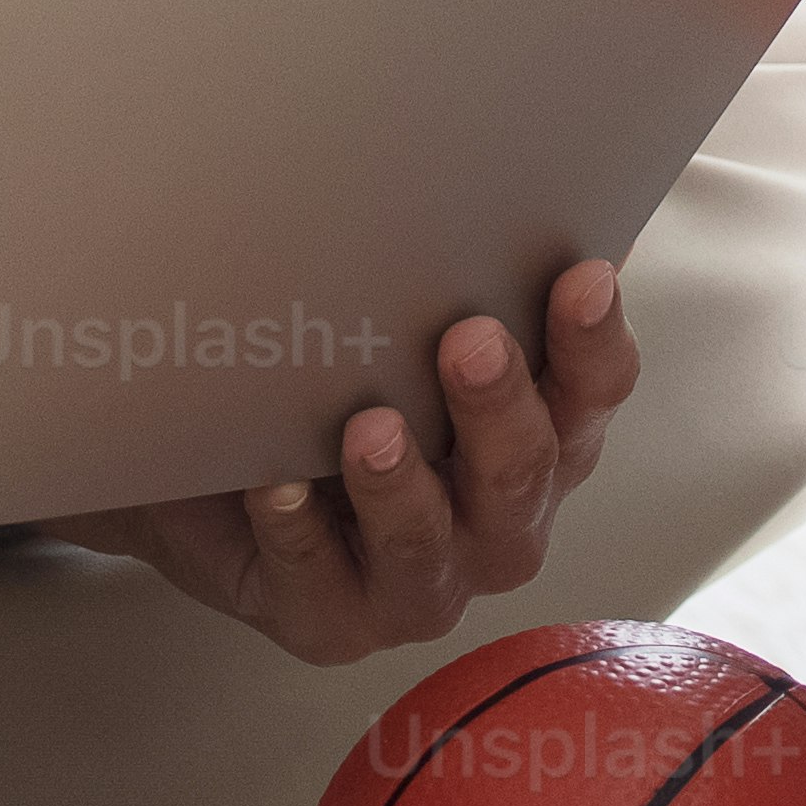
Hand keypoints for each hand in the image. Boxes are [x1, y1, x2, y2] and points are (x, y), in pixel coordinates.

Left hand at [73, 261, 638, 667]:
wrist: (213, 484)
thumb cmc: (334, 395)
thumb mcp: (403, 335)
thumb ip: (472, 278)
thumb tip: (535, 182)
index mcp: (540, 440)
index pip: (592, 393)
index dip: (592, 340)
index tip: (582, 275)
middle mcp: (496, 523)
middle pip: (523, 474)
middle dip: (498, 409)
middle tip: (470, 340)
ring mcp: (418, 585)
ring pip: (427, 546)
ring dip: (402, 487)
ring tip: (370, 429)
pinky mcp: (332, 623)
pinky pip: (317, 582)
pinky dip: (298, 532)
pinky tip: (277, 485)